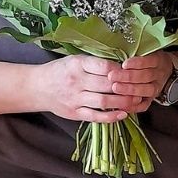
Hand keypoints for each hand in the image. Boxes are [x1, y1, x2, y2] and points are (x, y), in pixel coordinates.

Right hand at [36, 54, 154, 121]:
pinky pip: (96, 116)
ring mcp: (75, 99)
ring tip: (135, 101)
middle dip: (126, 87)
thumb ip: (94, 63)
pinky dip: (111, 117)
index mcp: (77, 64)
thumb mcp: (74, 60)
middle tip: (140, 87)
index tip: (131, 71)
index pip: (104, 67)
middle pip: (107, 85)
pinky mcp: (75, 113)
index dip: (121, 70)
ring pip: (104, 102)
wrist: (38, 87)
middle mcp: (76, 81)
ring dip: (123, 102)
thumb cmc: (60, 71)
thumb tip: (121, 64)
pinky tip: (123, 114)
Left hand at [117, 52, 177, 112]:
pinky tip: (122, 105)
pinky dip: (134, 106)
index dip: (136, 63)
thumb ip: (134, 53)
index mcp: (158, 61)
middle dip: (128, 77)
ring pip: (146, 90)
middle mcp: (159, 75)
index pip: (148, 61)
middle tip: (112, 76)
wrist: (164, 70)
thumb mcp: (146, 51)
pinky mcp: (152, 99)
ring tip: (115, 88)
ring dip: (129, 90)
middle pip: (145, 76)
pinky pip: (145, 105)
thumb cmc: (148, 59)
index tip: (123, 64)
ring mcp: (156, 88)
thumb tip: (117, 55)